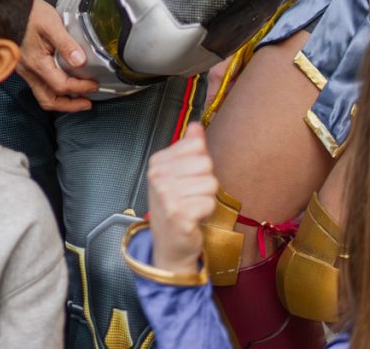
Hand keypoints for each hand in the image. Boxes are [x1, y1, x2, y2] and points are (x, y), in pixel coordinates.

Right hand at [18, 0, 98, 111]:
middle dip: (69, 106)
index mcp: (35, 63)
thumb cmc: (27, 12)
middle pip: (48, 100)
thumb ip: (66, 43)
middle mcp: (28, 71)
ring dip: (61, 100)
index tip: (93, 84)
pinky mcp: (24, 65)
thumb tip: (80, 61)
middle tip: (87, 103)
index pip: (61, 86)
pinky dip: (53, 90)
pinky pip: (38, 86)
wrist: (8, 6)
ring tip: (78, 98)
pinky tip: (63, 82)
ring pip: (42, 95)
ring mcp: (24, 70)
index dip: (80, 88)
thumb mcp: (50, 23)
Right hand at [142, 127, 219, 276]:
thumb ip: (188, 148)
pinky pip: (210, 203)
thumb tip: (196, 126)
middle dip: (205, 182)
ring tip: (192, 206)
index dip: (200, 164)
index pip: (197, 146)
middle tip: (192, 195)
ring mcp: (166, 196)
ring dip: (206, 198)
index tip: (189, 177)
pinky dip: (206, 212)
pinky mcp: (178, 214)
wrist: (170, 243)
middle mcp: (158, 177)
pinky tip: (194, 217)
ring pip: (211, 184)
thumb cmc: (175, 207)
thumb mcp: (177, 174)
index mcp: (158, 162)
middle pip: (206, 164)